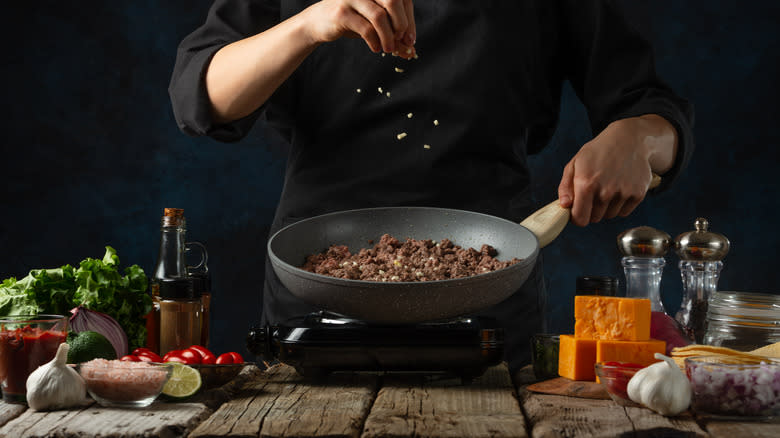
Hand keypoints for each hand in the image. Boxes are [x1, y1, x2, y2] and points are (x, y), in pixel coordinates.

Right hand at [301, 0, 415, 57]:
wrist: (319, 22)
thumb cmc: (351, 21)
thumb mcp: (373, 23)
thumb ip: (391, 30)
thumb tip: (409, 49)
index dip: (409, 19)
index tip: (410, 38)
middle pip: (393, 1)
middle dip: (402, 24)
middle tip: (402, 41)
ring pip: (379, 16)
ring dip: (388, 37)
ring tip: (388, 49)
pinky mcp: (341, 12)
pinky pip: (365, 28)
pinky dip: (374, 41)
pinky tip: (375, 48)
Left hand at [557, 115, 677, 226]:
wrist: (629, 139)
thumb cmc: (598, 151)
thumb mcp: (575, 163)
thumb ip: (565, 187)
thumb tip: (564, 206)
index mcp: (586, 183)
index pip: (580, 218)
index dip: (576, 218)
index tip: (577, 211)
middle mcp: (605, 190)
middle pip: (594, 218)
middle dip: (591, 210)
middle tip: (594, 193)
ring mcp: (623, 192)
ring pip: (609, 216)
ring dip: (606, 207)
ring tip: (607, 187)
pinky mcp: (638, 193)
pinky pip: (624, 212)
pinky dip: (620, 205)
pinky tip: (619, 188)